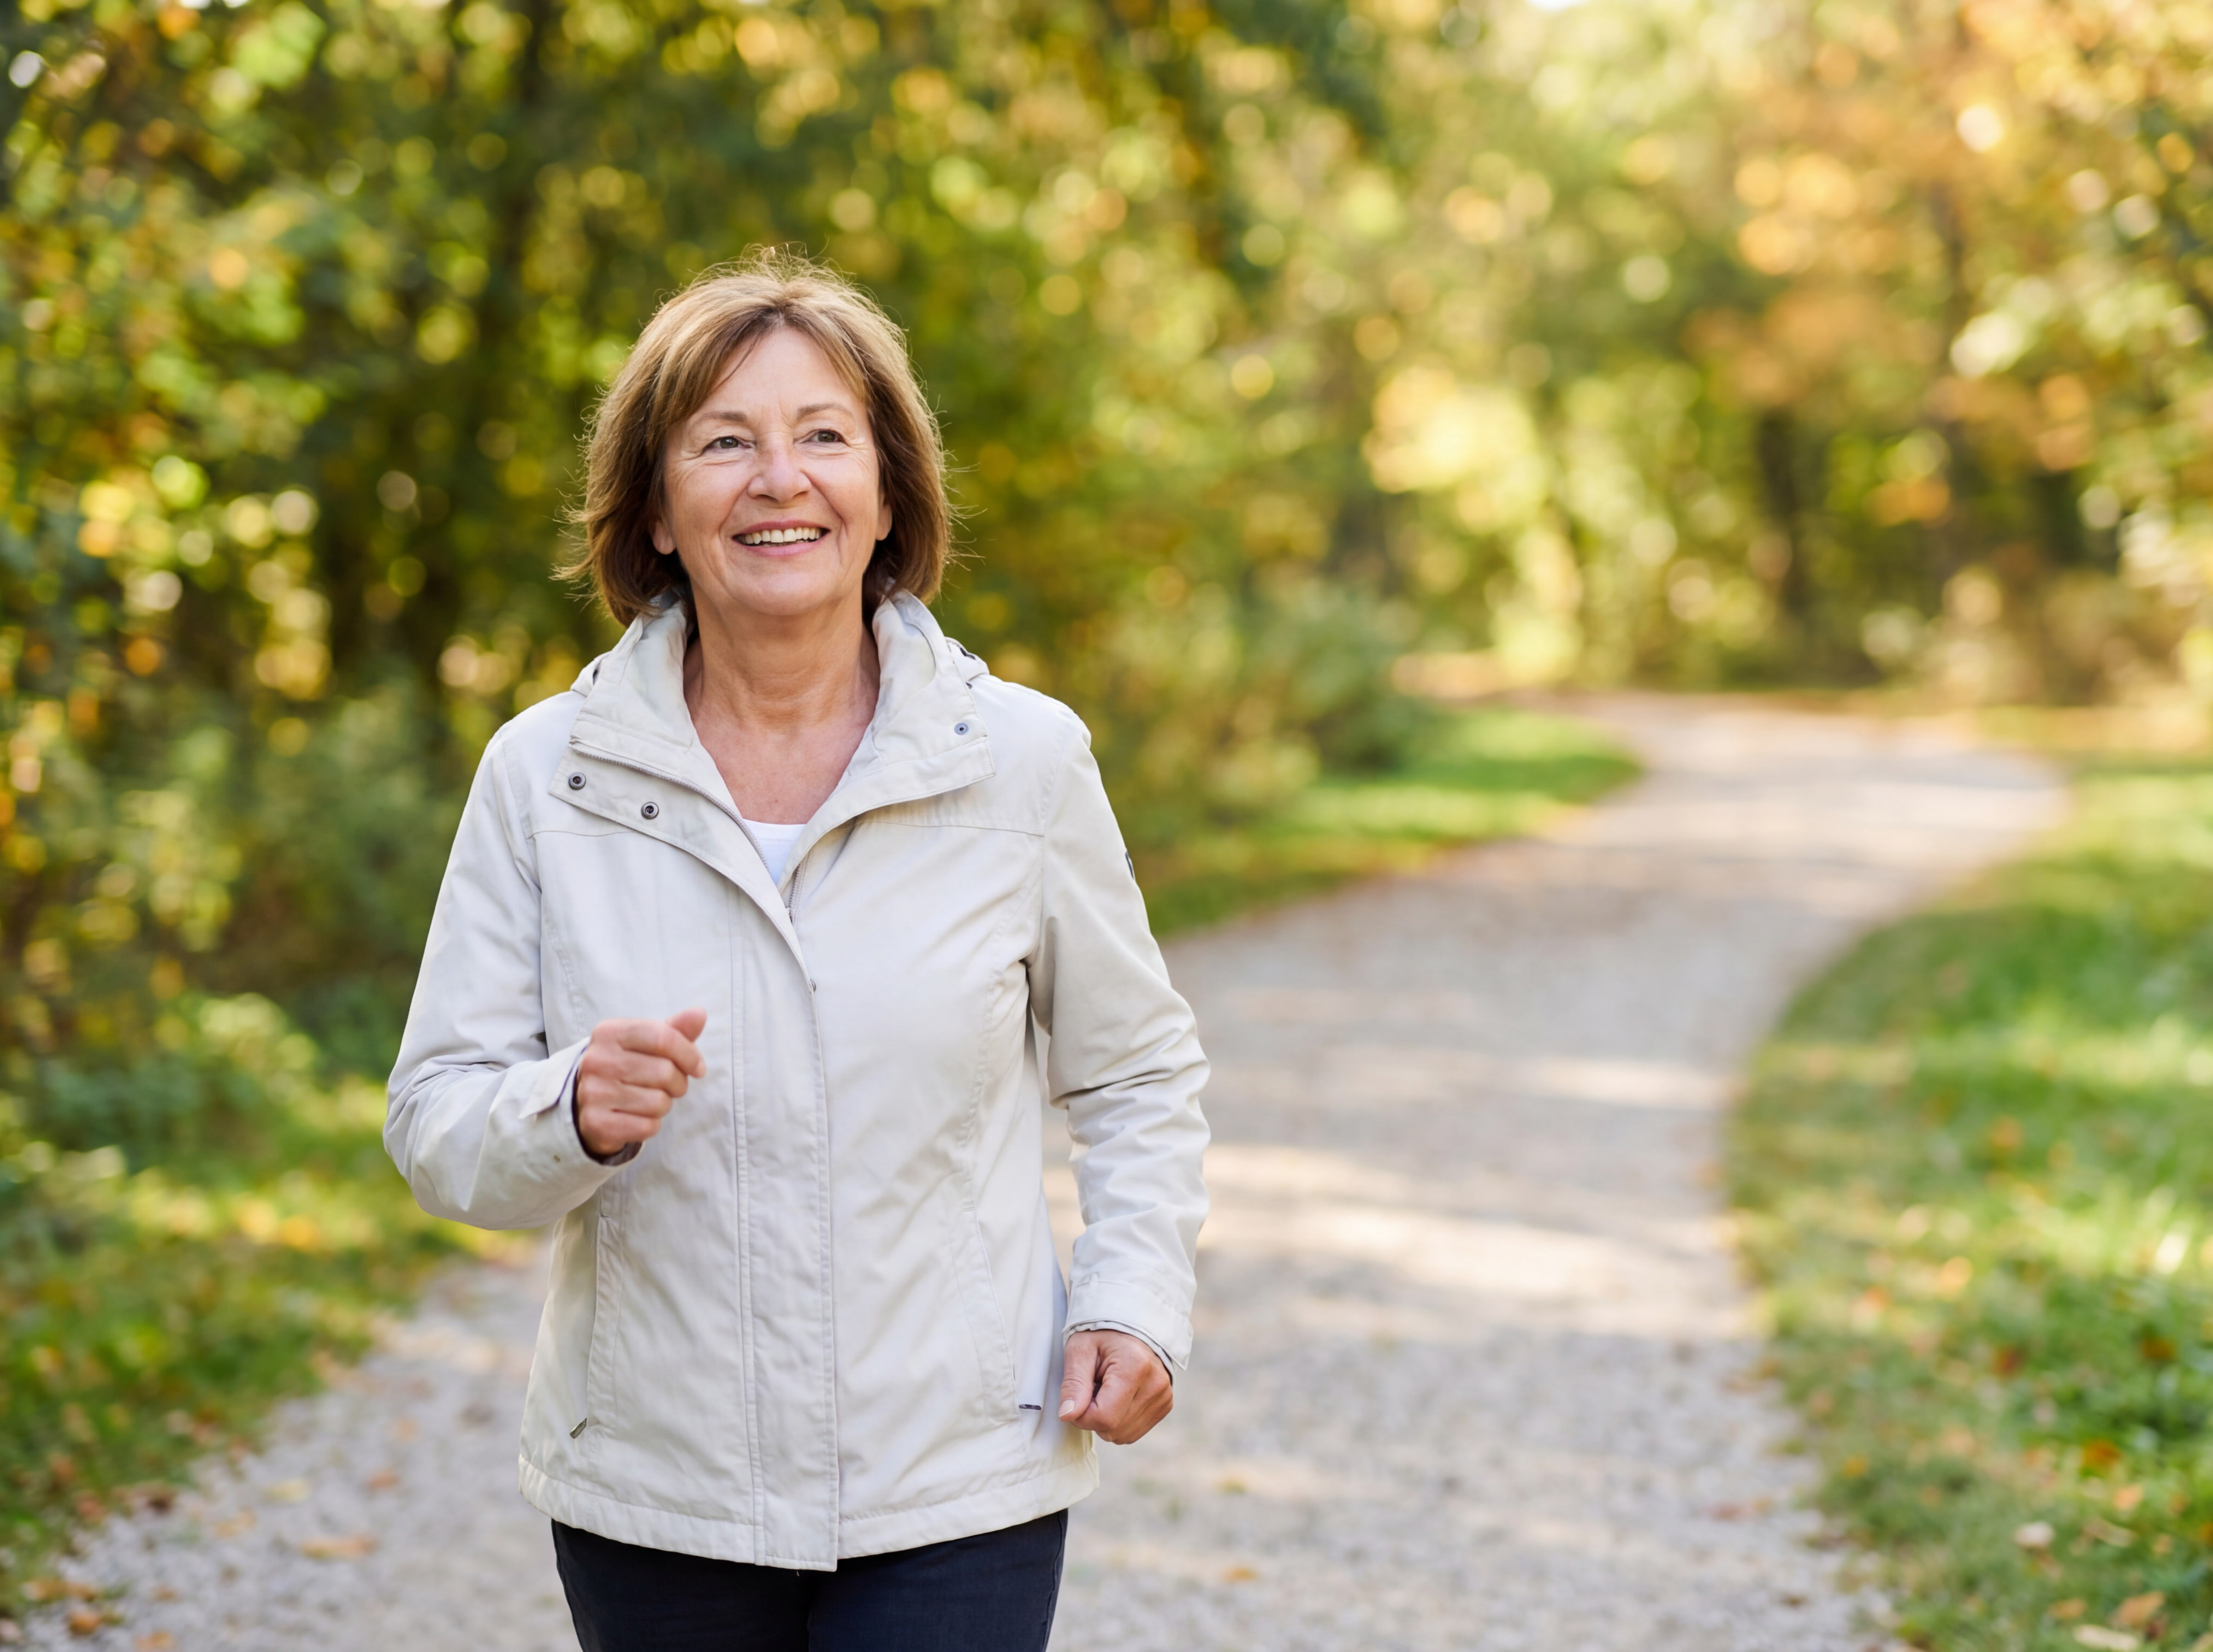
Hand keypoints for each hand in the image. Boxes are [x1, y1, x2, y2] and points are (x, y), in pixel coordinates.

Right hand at [573, 1008, 706, 1159]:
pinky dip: (652, 1124)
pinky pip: (647, 1127)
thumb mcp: (646, 1043)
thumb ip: (675, 1029)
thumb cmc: (627, 1067)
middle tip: (670, 1086)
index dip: (689, 1054)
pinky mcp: (596, 1123)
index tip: (698, 1068)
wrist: (588, 1102)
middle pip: (665, 1071)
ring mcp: (593, 1093)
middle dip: (678, 1083)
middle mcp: (596, 1060)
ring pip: (658, 1102)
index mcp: (609, 1032)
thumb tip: (699, 1013)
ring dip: (664, 1104)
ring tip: (649, 1099)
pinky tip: (637, 1116)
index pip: (663, 1038)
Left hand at [1058, 1330, 1171, 1443]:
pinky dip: (1119, 1421)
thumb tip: (1068, 1415)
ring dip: (1106, 1420)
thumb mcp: (1080, 1349)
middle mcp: (1156, 1385)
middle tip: (1092, 1388)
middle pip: (1113, 1429)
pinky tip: (1118, 1398)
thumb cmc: (1103, 1334)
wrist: (1132, 1325)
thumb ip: (1073, 1383)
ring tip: (1106, 1391)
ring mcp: (1164, 1397)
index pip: (1104, 1417)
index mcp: (1135, 1367)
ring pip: (1122, 1436)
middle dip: (1093, 1417)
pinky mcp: (1165, 1405)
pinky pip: (1133, 1432)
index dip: (1081, 1415)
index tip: (1076, 1397)